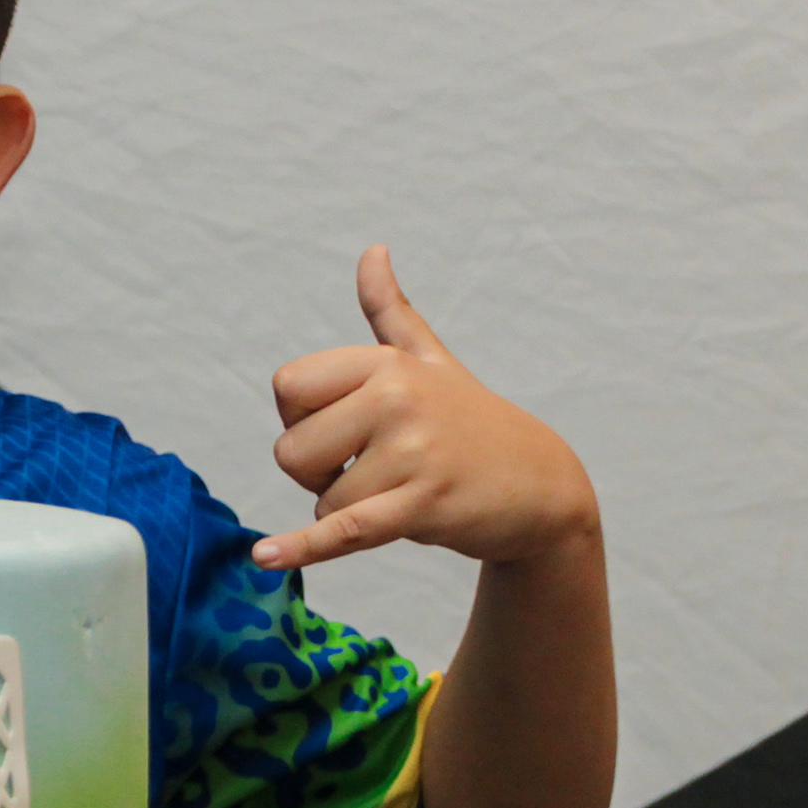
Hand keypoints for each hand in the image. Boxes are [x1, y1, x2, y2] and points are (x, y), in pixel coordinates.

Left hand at [257, 246, 596, 572]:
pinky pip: (345, 529)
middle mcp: (396, 398)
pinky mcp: (423, 505)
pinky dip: (304, 547)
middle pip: (291, 451)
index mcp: (386, 361)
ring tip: (402, 493)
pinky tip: (267, 556)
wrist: (540, 484)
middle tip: (373, 469)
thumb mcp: (431, 361)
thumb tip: (372, 252)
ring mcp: (412, 452)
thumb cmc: (471, 421)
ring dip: (351, 512)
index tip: (344, 429)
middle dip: (318, 474)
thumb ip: (392, 312)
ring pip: (322, 500)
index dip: (300, 420)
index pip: (287, 389)